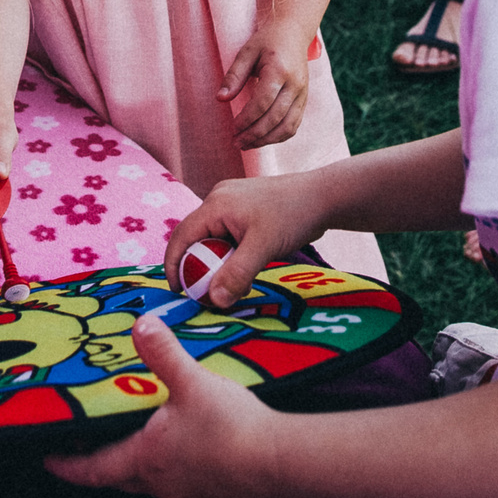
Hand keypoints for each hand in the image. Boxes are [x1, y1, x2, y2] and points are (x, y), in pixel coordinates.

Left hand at [43, 315, 284, 497]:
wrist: (279, 461)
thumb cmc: (232, 427)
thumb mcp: (192, 381)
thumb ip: (163, 352)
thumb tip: (140, 324)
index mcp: (145, 459)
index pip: (92, 469)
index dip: (66, 463)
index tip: (47, 456)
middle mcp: (160, 483)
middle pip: (116, 477)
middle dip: (98, 462)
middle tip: (84, 443)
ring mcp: (187, 494)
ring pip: (147, 482)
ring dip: (134, 464)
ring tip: (133, 439)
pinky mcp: (211, 496)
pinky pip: (178, 484)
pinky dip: (168, 468)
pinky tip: (183, 451)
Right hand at [164, 174, 324, 309]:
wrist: (323, 197)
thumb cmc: (293, 215)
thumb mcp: (264, 247)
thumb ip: (238, 273)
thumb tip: (214, 299)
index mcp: (216, 204)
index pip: (182, 236)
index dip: (174, 264)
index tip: (177, 291)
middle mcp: (219, 201)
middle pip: (196, 239)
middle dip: (197, 267)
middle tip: (204, 293)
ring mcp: (232, 206)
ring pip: (213, 240)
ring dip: (217, 263)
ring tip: (227, 285)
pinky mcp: (245, 213)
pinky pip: (227, 238)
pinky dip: (230, 256)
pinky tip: (244, 269)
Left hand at [217, 26, 310, 148]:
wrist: (293, 33)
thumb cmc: (267, 41)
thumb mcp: (246, 52)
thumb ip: (234, 76)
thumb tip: (220, 99)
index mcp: (280, 70)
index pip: (263, 102)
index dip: (247, 119)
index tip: (233, 128)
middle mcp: (295, 85)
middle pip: (275, 118)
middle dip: (255, 134)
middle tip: (236, 142)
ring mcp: (302, 94)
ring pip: (288, 126)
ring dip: (267, 140)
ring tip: (247, 145)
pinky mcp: (304, 100)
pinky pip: (294, 125)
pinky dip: (279, 137)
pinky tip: (262, 139)